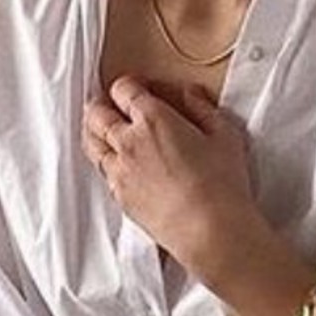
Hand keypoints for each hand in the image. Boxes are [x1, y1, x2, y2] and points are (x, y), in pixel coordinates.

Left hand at [80, 74, 269, 282]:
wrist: (209, 231)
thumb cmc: (221, 185)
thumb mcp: (224, 135)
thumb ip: (202, 108)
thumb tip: (190, 94)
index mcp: (153, 119)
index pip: (123, 89)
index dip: (130, 85)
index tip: (140, 89)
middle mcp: (129, 142)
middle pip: (96, 113)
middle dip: (102, 105)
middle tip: (113, 106)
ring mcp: (120, 171)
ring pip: (91, 142)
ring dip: (96, 132)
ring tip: (106, 132)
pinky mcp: (119, 196)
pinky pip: (103, 172)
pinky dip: (107, 163)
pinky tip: (120, 165)